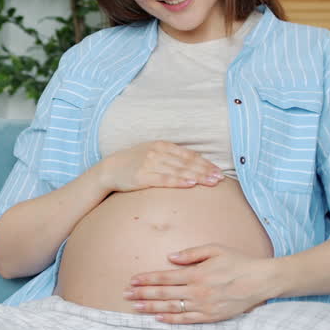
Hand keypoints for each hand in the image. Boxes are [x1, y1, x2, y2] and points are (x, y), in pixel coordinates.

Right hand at [94, 141, 223, 193]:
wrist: (109, 169)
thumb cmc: (133, 163)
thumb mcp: (151, 153)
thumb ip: (170, 156)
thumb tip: (193, 163)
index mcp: (161, 145)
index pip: (188, 154)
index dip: (205, 163)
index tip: (218, 170)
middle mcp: (157, 153)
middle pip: (187, 163)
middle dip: (205, 171)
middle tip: (220, 178)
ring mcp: (150, 164)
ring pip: (179, 171)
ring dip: (197, 177)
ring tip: (211, 182)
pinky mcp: (143, 176)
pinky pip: (164, 179)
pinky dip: (179, 181)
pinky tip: (190, 184)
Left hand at [122, 244, 276, 322]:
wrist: (261, 281)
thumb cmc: (238, 262)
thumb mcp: (215, 249)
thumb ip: (191, 253)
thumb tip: (169, 257)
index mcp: (197, 273)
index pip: (165, 277)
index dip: (147, 279)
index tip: (132, 280)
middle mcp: (198, 291)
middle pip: (164, 293)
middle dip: (143, 293)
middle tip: (126, 295)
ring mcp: (204, 306)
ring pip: (172, 308)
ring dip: (151, 307)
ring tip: (136, 307)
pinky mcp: (211, 316)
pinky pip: (187, 319)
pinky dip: (171, 319)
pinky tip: (158, 318)